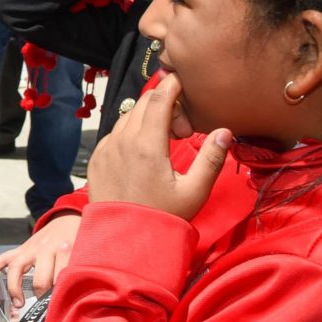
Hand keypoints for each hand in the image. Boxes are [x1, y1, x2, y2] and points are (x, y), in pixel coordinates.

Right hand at [0, 213, 81, 309]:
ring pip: (17, 268)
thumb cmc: (79, 240)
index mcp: (66, 250)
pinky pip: (4, 257)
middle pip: (41, 279)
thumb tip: (74, 296)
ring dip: (16, 288)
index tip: (61, 309)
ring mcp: (31, 248)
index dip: (61, 297)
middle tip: (46, 308)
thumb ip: (79, 272)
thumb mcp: (85, 254)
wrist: (69, 218)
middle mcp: (46, 248)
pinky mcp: (22, 248)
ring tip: (18, 303)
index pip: (61, 280)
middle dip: (42, 297)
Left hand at [85, 74, 232, 219]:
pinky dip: (130, 132)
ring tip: (165, 142)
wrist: (125, 241)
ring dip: (146, 118)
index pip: (158, 99)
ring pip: (127, 117)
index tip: (182, 80)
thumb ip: (212, 158)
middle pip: (141, 104)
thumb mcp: (195, 191)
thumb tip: (225, 131)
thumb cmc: (163, 217)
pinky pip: (114, 134)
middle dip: (163, 104)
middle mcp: (122, 142)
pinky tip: (144, 151)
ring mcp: (105, 149)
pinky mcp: (96, 159)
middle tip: (182, 129)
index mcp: (147, 145)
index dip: (171, 85)